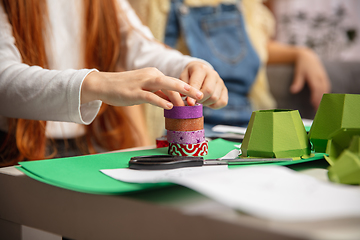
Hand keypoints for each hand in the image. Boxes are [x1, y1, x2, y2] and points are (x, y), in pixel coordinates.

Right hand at [81, 67, 203, 108]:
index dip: (186, 90)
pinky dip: (161, 101)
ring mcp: (141, 83)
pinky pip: (150, 96)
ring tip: (190, 100)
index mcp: (154, 74)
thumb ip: (158, 94)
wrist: (104, 84)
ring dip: (178, 92)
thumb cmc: (125, 88)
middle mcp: (150, 75)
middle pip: (172, 81)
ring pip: (163, 85)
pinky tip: (169, 106)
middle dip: (188, 89)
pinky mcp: (134, 92)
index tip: (196, 97)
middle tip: (200, 96)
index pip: (173, 82)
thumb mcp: (145, 89)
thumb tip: (172, 102)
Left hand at [179, 61, 227, 108]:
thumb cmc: (190, 76)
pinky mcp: (225, 90)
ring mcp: (220, 82)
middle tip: (193, 102)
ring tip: (199, 101)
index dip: (193, 94)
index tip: (190, 102)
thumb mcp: (183, 77)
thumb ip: (183, 87)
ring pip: (215, 98)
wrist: (201, 72)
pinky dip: (214, 105)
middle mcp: (213, 74)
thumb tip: (185, 97)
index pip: (197, 83)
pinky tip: (207, 102)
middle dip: (199, 100)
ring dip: (205, 103)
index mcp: (201, 69)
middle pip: (208, 91)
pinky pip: (222, 102)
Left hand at [291, 48, 330, 108]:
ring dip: (324, 99)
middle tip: (318, 110)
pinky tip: (322, 101)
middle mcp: (320, 77)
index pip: (316, 88)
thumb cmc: (302, 65)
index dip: (316, 96)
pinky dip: (325, 95)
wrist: (309, 56)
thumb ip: (297, 82)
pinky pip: (327, 88)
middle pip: (322, 90)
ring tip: (319, 108)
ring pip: (326, 90)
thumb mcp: (298, 72)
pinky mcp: (324, 78)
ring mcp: (323, 77)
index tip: (313, 104)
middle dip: (321, 100)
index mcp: (314, 76)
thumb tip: (293, 91)